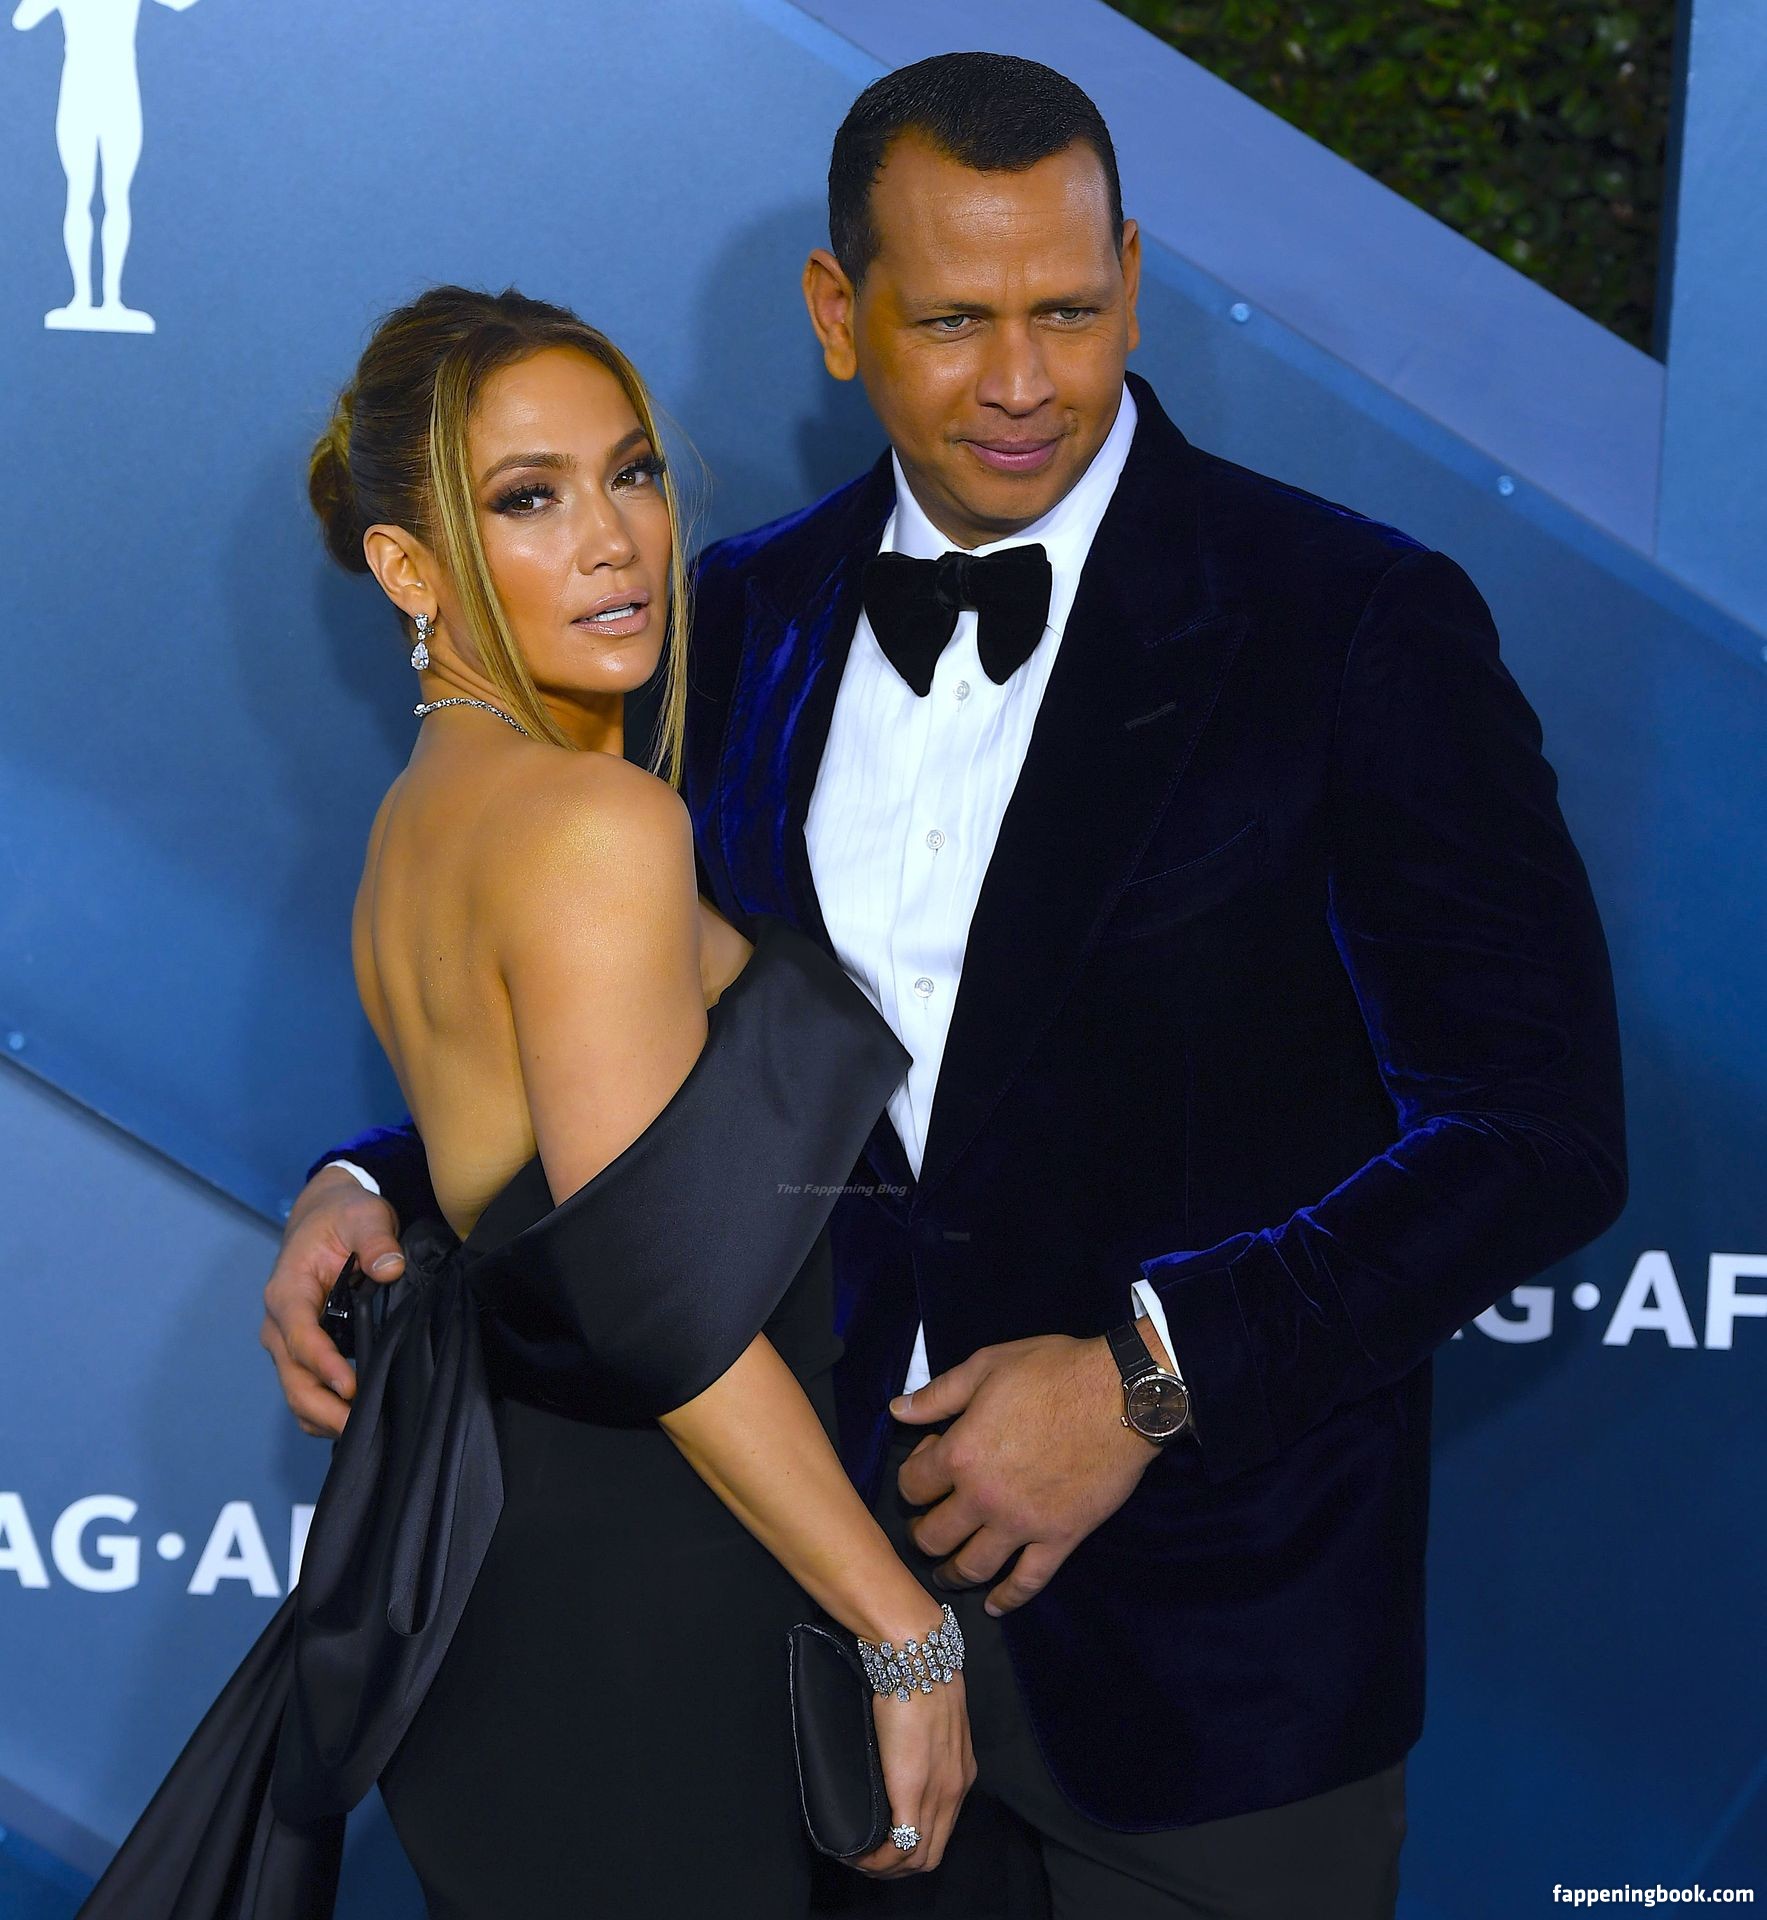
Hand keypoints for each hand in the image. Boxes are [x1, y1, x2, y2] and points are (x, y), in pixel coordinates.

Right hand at [259, 1166, 403, 1436]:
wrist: (324, 1216)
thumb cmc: (343, 1216)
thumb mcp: (363, 1216)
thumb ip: (376, 1240)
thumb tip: (389, 1268)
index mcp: (287, 1290)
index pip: (299, 1336)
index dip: (322, 1364)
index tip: (350, 1387)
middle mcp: (279, 1322)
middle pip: (291, 1376)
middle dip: (322, 1406)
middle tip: (362, 1427)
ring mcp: (287, 1340)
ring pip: (295, 1390)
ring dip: (322, 1416)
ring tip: (363, 1431)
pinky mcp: (301, 1351)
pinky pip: (305, 1388)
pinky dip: (323, 1410)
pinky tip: (355, 1420)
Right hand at [850, 1665, 973, 1877]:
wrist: (918, 1660)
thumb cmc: (920, 1678)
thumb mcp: (933, 1721)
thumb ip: (924, 1745)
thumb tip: (900, 1752)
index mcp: (960, 1774)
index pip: (941, 1831)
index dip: (913, 1847)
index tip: (886, 1843)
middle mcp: (954, 1791)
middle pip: (931, 1855)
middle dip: (898, 1868)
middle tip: (868, 1860)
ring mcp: (936, 1794)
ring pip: (917, 1858)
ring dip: (886, 1867)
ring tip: (859, 1858)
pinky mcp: (912, 1791)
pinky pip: (901, 1845)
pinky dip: (879, 1859)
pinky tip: (858, 1854)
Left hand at [892, 1334, 1160, 1615]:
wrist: (1120, 1396)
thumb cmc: (1053, 1372)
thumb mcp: (987, 1366)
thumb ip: (937, 1394)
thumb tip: (897, 1409)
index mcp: (961, 1454)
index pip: (911, 1485)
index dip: (912, 1476)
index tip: (928, 1464)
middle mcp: (983, 1498)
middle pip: (933, 1536)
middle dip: (922, 1533)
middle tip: (926, 1526)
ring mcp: (1022, 1524)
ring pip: (972, 1567)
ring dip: (952, 1574)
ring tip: (948, 1571)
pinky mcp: (1059, 1539)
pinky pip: (1027, 1581)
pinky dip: (1007, 1598)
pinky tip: (994, 1605)